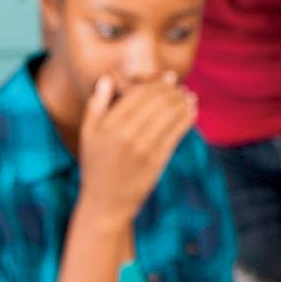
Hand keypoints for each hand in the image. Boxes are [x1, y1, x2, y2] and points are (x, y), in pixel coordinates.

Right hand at [77, 74, 196, 222]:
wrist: (105, 203)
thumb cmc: (97, 166)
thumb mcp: (88, 135)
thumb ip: (96, 105)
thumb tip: (107, 79)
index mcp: (108, 124)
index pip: (139, 93)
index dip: (157, 83)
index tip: (169, 79)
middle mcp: (125, 133)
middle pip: (157, 100)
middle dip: (172, 90)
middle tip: (180, 88)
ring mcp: (142, 148)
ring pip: (169, 114)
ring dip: (183, 102)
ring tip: (189, 97)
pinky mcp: (156, 161)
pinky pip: (176, 132)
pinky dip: (187, 118)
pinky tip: (192, 112)